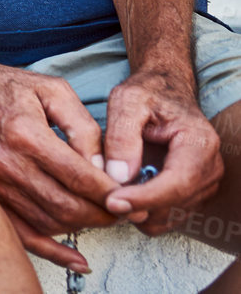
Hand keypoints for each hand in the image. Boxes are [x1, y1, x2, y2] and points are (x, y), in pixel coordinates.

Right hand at [0, 58, 118, 268]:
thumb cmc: (6, 85)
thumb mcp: (53, 90)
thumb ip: (84, 127)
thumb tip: (105, 168)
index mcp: (25, 134)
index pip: (80, 177)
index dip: (112, 193)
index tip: (133, 197)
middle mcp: (6, 163)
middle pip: (67, 206)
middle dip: (104, 214)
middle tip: (126, 211)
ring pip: (49, 222)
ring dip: (83, 227)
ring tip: (103, 216)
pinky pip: (21, 233)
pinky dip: (51, 251)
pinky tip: (77, 261)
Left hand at [101, 68, 222, 232]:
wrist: (164, 92)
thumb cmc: (147, 93)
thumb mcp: (127, 101)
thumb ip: (122, 135)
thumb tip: (120, 176)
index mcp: (199, 143)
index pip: (177, 183)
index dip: (144, 197)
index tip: (112, 201)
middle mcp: (210, 169)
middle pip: (174, 204)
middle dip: (136, 204)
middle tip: (100, 194)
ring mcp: (203, 185)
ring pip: (168, 215)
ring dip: (138, 209)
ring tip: (112, 186)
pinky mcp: (191, 195)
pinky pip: (166, 217)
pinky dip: (142, 211)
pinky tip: (124, 191)